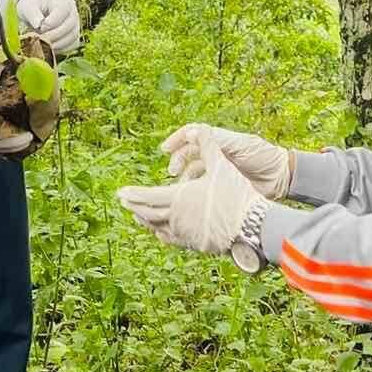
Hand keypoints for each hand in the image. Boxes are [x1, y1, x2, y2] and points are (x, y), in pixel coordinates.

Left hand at [18, 0, 79, 54]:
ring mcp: (75, 24)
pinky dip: (61, 49)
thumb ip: (32, 14)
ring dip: (57, 44)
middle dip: (53, 35)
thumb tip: (38, 25)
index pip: (62, 11)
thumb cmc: (34, 5)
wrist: (39, 7)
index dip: (51, 22)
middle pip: (69, 26)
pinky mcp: (74, 36)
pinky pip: (72, 45)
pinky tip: (48, 49)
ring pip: (73, 37)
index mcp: (62, 0)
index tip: (40, 27)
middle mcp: (72, 12)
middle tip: (39, 40)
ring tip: (42, 45)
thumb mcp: (28, 6)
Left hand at [117, 133, 260, 254]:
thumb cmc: (236, 194)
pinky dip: (161, 232)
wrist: (252, 226)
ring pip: (157, 227)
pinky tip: (159, 231)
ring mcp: (184, 234)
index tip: (120, 193)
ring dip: (145, 220)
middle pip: (148, 213)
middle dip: (134, 206)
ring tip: (138, 214)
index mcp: (179, 198)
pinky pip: (171, 238)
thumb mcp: (221, 166)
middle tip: (123, 202)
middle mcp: (177, 218)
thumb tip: (196, 128)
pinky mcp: (194, 244)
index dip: (133, 194)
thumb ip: (207, 146)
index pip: (148, 196)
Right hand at [161, 123, 293, 199]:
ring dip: (184, 179)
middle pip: (188, 154)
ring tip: (181, 189)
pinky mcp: (221, 186)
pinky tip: (190, 198)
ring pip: (192, 172)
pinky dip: (193, 191)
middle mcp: (216, 154)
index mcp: (219, 141)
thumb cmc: (265, 157)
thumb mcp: (242, 146)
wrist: (282, 178)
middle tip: (173, 172)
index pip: (192, 134)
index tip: (165, 149)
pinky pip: (202, 187)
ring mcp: (218, 170)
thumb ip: (218, 140)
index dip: (177, 139)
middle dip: (177, 161)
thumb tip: (191, 131)